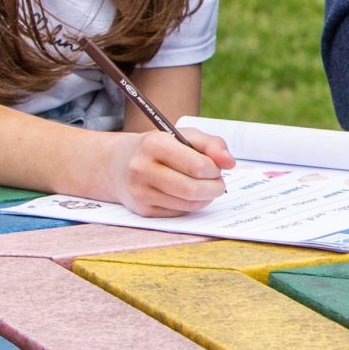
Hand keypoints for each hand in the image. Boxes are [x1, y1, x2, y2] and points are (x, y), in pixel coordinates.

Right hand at [105, 126, 234, 217]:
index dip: (215, 169)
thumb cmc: (160, 148)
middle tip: (218, 182)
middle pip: (192, 189)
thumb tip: (230, 163)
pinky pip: (179, 213)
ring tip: (205, 187)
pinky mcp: (142, 210)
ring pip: (188, 204)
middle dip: (214, 188)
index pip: (197, 166)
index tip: (216, 167)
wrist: (118, 165)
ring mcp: (140, 192)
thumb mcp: (185, 136)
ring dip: (206, 198)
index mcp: (154, 144)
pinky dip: (191, 205)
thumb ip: (212, 145)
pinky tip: (188, 195)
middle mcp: (142, 168)